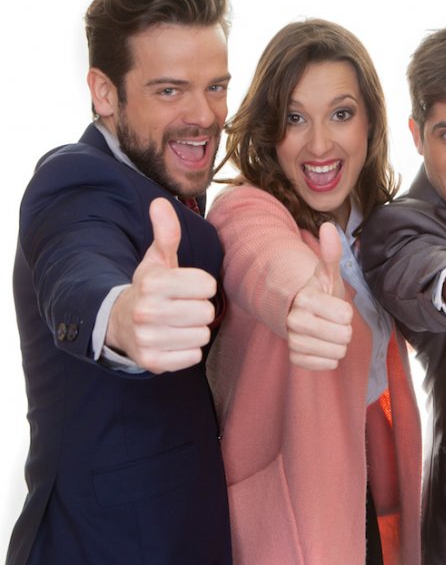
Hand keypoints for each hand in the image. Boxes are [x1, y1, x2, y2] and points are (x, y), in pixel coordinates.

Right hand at [106, 198, 216, 372]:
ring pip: (202, 335)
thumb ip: (166, 234)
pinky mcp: (152, 362)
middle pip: (206, 312)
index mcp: (153, 283)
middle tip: (181, 308)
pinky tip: (172, 341)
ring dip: (194, 330)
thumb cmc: (149, 288)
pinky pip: (193, 357)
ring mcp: (147, 339)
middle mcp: (146, 311)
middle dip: (199, 309)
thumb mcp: (157, 260)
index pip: (207, 286)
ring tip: (176, 324)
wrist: (119, 323)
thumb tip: (160, 202)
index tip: (186, 288)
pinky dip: (187, 351)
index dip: (202, 286)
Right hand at [287, 222, 353, 370]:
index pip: (345, 316)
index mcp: (306, 299)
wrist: (302, 314)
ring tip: (327, 332)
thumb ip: (331, 253)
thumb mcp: (328, 274)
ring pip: (336, 352)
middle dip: (344, 329)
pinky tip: (321, 345)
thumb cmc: (321, 293)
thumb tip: (329, 225)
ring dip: (337, 343)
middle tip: (333, 321)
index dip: (346, 312)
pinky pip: (326, 365)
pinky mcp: (296, 359)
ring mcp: (294, 341)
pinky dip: (329, 358)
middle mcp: (295, 320)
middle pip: (343, 336)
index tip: (335, 306)